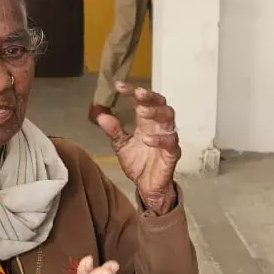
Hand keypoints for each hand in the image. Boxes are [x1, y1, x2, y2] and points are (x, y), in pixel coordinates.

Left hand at [96, 83, 179, 213]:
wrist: (147, 187)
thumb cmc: (139, 164)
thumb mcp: (121, 146)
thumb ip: (114, 131)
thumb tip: (101, 115)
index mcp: (146, 122)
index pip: (142, 101)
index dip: (132, 92)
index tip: (119, 86)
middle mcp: (159, 126)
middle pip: (160, 103)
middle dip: (149, 97)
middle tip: (137, 93)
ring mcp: (167, 137)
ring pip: (169, 117)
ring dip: (156, 112)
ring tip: (142, 111)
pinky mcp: (173, 152)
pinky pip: (170, 141)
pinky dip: (159, 139)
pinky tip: (146, 139)